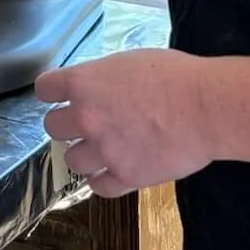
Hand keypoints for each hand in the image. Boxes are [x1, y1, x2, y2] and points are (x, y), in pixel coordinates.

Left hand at [38, 47, 215, 197]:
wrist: (205, 107)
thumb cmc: (175, 77)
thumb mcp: (129, 62)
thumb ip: (103, 79)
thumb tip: (97, 89)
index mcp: (84, 83)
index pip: (44, 89)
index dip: (53, 92)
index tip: (59, 96)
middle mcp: (86, 117)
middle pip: (52, 127)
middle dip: (67, 125)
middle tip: (86, 124)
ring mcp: (103, 150)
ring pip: (72, 160)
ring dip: (85, 154)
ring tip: (104, 149)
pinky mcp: (124, 176)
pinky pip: (98, 187)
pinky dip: (104, 180)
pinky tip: (115, 170)